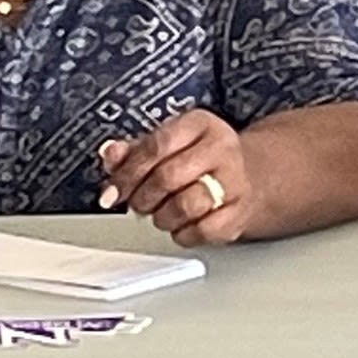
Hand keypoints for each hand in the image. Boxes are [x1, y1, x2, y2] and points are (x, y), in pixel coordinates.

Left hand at [99, 110, 252, 245]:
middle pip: (168, 177)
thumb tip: (110, 155)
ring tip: (161, 212)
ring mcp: (235, 181)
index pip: (157, 145)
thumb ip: (133, 150)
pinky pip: (201, 232)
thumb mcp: (167, 144)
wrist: (246, 177)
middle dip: (143, 197)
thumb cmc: (197, 160)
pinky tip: (181, 224)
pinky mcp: (239, 213)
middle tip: (137, 203)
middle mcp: (222, 148)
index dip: (128, 172)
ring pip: (184, 207)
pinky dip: (182, 234)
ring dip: (162, 217)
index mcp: (200, 124)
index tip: (111, 191)